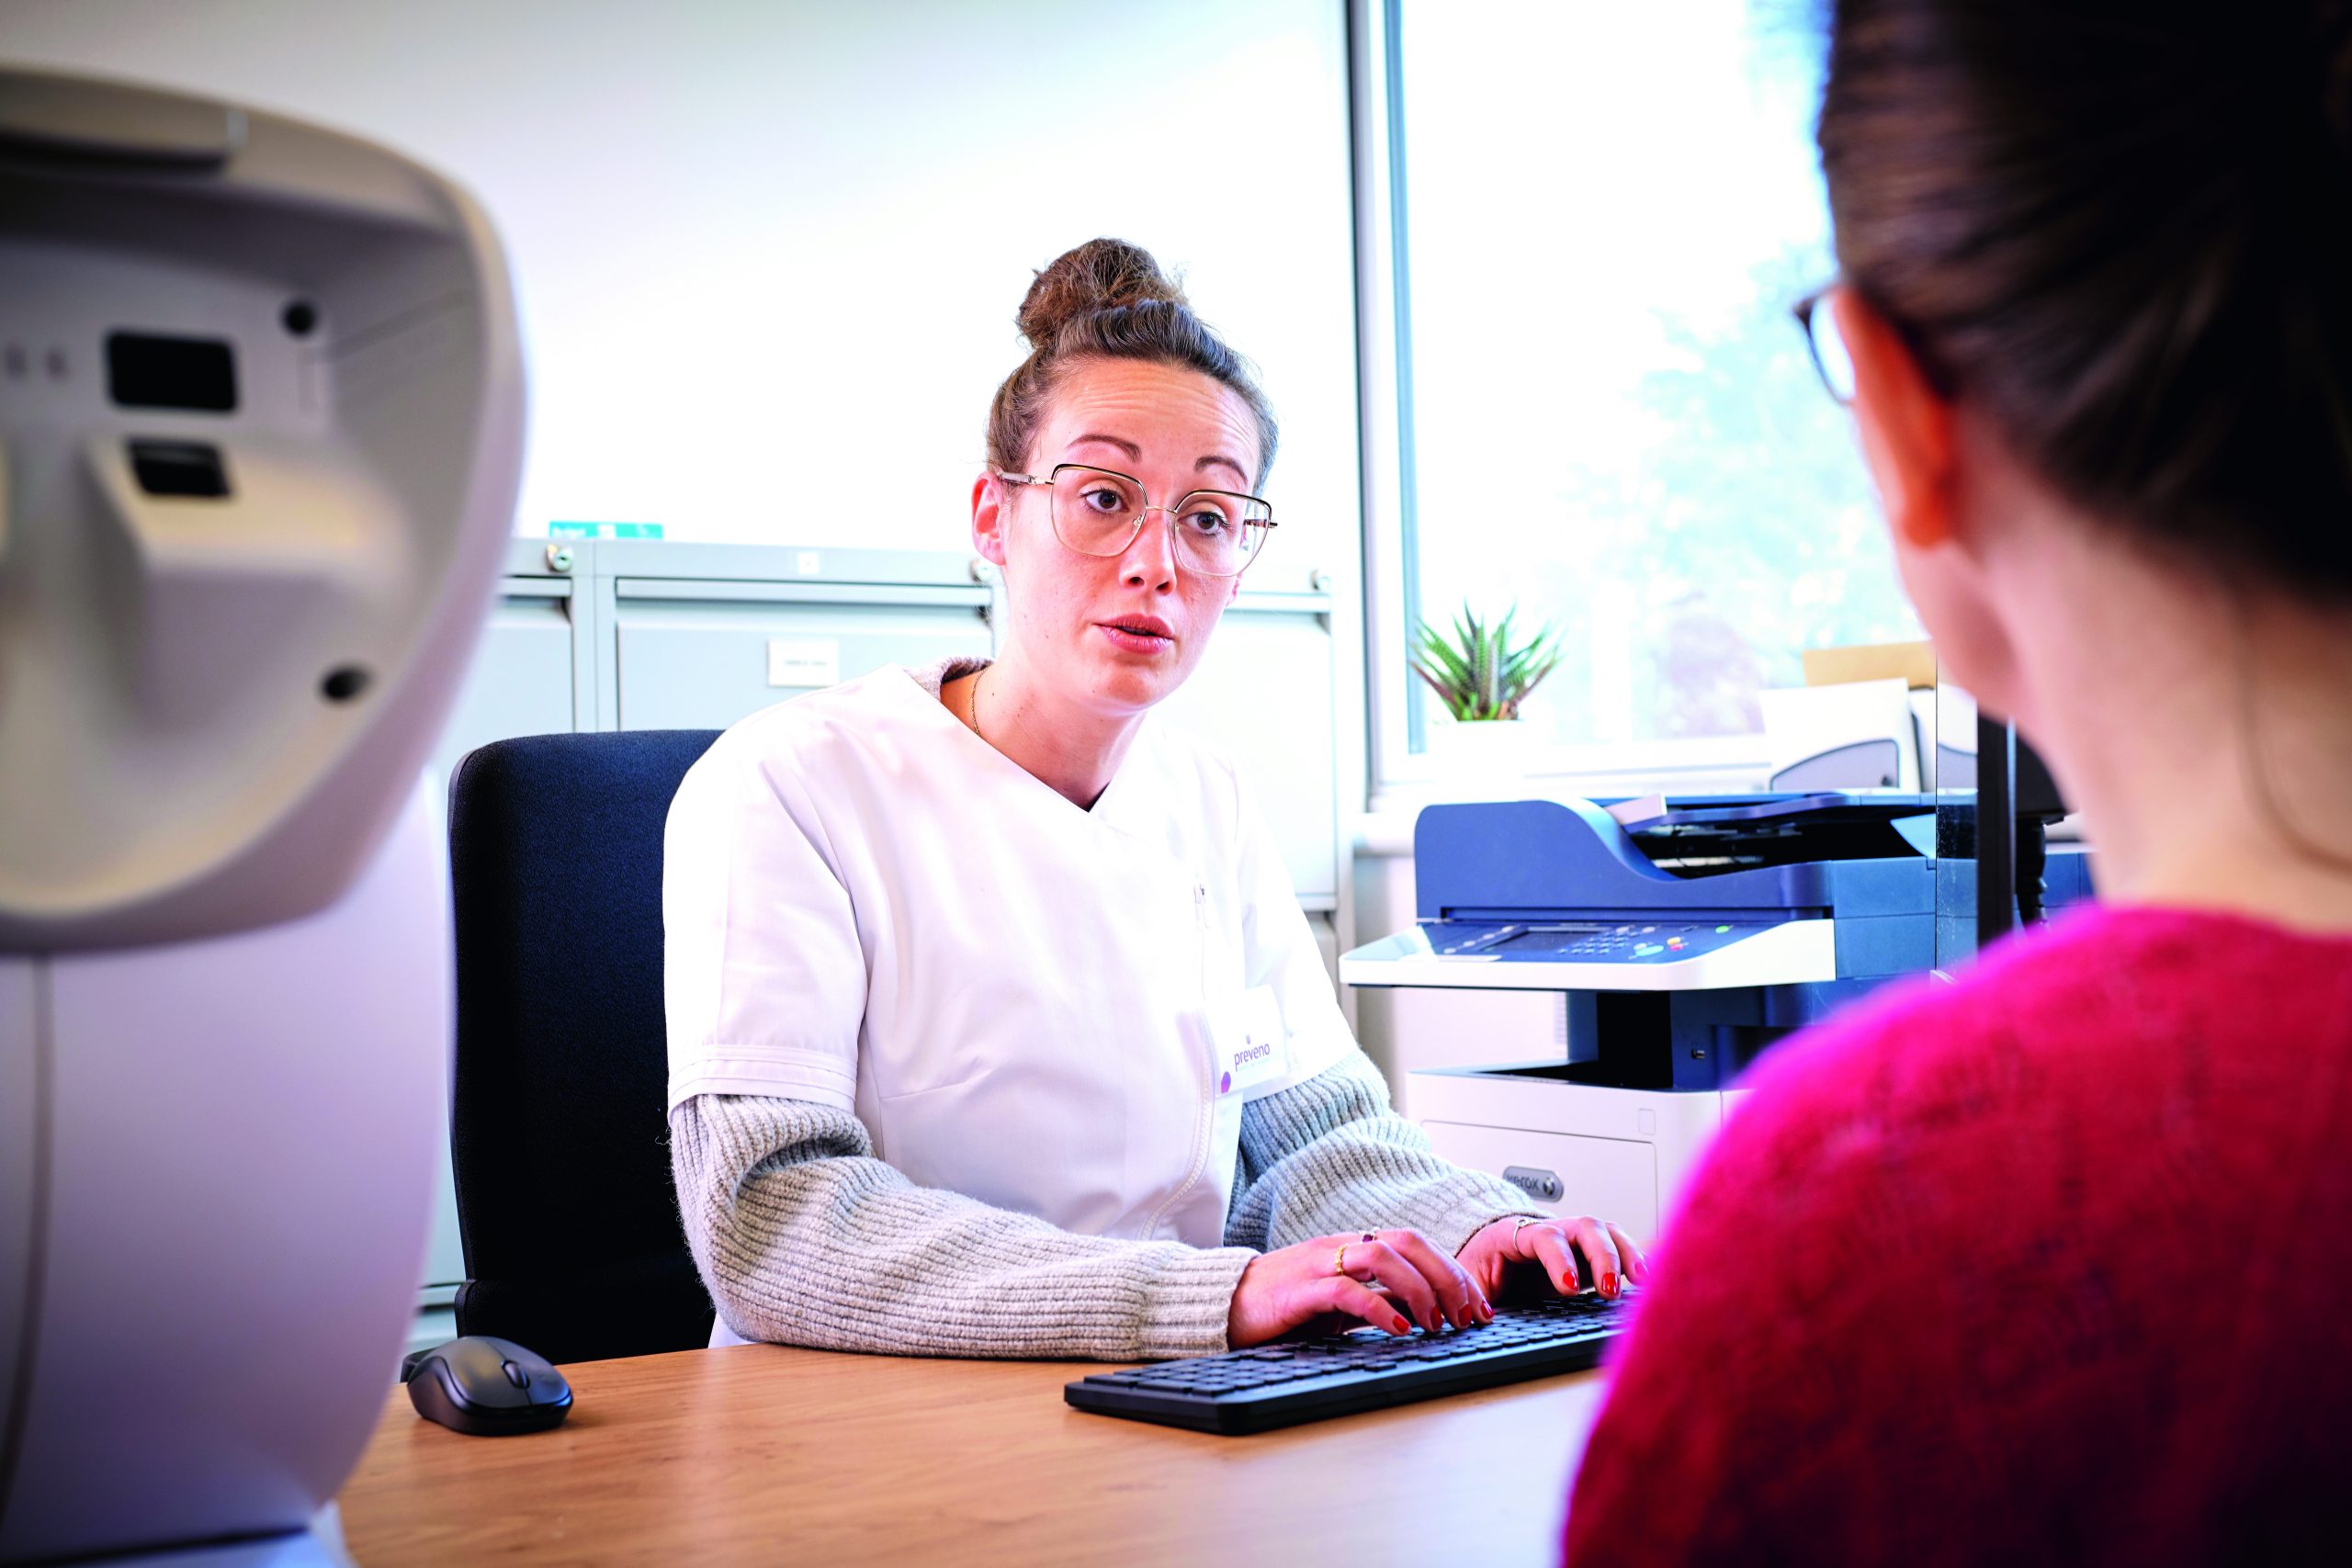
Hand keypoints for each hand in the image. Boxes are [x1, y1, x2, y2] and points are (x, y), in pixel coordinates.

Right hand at [1227, 1227, 1494, 1347]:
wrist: (1224, 1303)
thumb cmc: (1284, 1305)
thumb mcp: (1339, 1302)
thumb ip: (1375, 1299)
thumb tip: (1422, 1313)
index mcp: (1352, 1245)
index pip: (1414, 1243)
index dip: (1452, 1271)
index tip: (1477, 1306)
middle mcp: (1341, 1247)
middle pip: (1408, 1243)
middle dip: (1447, 1277)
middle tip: (1467, 1315)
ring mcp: (1320, 1265)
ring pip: (1382, 1257)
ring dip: (1419, 1290)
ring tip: (1437, 1323)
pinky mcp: (1301, 1291)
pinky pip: (1347, 1291)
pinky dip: (1380, 1309)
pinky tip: (1400, 1329)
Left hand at [1455, 1213, 1649, 1302]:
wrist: (1482, 1252)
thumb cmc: (1478, 1267)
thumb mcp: (1469, 1280)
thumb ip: (1478, 1294)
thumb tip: (1481, 1318)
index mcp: (1515, 1235)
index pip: (1545, 1237)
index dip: (1559, 1260)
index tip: (1568, 1288)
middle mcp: (1551, 1231)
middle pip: (1585, 1227)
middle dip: (1602, 1257)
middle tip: (1609, 1291)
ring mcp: (1573, 1241)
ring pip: (1607, 1233)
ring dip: (1627, 1254)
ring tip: (1643, 1281)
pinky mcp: (1589, 1255)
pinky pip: (1617, 1247)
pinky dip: (1635, 1258)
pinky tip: (1649, 1277)